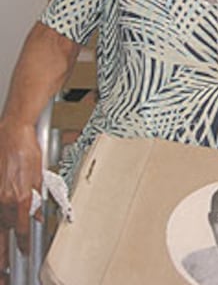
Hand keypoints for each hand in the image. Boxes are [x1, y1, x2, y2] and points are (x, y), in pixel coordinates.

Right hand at [0, 117, 41, 253]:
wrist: (13, 133)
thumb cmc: (27, 149)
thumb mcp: (38, 175)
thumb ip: (36, 198)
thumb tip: (36, 214)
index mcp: (20, 197)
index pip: (22, 229)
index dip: (23, 243)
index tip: (23, 250)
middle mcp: (4, 198)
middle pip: (7, 226)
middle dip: (9, 241)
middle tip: (8, 260)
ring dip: (3, 229)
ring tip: (3, 247)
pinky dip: (1, 213)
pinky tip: (4, 217)